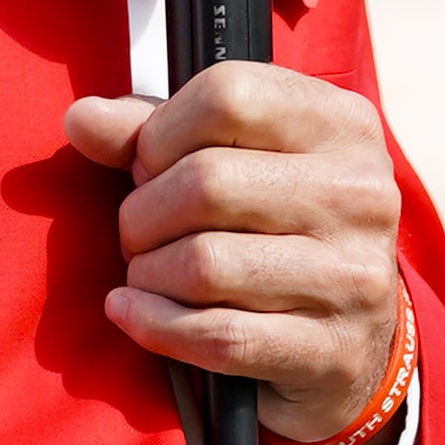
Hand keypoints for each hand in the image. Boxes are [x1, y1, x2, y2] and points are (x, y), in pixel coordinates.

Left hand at [63, 65, 402, 444]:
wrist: (351, 345)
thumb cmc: (278, 233)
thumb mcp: (235, 163)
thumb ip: (155, 134)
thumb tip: (83, 119)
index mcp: (344, 125)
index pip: (227, 96)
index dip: (161, 133)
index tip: (149, 166)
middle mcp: (361, 193)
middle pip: (206, 182)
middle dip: (143, 213)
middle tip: (139, 232)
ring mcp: (354, 275)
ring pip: (204, 263)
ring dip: (148, 273)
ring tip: (146, 273)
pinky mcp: (333, 349)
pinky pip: (218, 336)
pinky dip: (156, 325)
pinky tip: (133, 313)